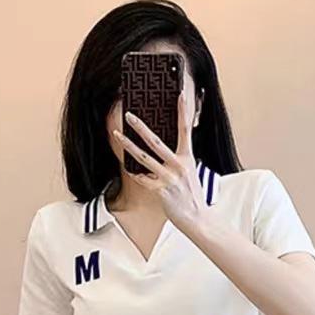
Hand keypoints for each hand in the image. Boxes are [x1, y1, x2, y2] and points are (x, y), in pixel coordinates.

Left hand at [110, 92, 205, 232]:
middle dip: (141, 127)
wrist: (197, 218)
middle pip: (156, 141)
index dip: (183, 112)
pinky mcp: (161, 191)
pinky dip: (135, 174)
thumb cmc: (192, 195)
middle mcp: (178, 165)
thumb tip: (169, 148)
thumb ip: (180, 159)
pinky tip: (128, 168)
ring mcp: (169, 178)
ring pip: (144, 158)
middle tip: (130, 115)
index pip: (185, 130)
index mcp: (187, 157)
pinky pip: (143, 179)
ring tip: (117, 134)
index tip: (179, 95)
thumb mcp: (190, 172)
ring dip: (128, 145)